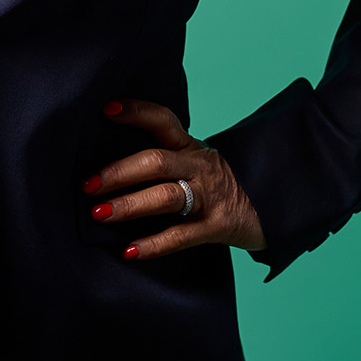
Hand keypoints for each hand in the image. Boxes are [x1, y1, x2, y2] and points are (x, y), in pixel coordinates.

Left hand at [83, 99, 265, 260]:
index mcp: (192, 147)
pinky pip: (181, 236)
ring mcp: (209, 196)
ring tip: (99, 213)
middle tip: (88, 184)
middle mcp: (199, 166)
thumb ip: (166, 159)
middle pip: (157, 161)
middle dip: (119, 171)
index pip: (163, 120)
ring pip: (166, 195)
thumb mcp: (197, 163)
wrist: (273, 206)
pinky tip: (129, 251)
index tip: (106, 109)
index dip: (136, 112)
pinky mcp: (217, 226)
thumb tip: (109, 165)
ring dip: (129, 204)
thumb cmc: (221, 185)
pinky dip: (153, 244)